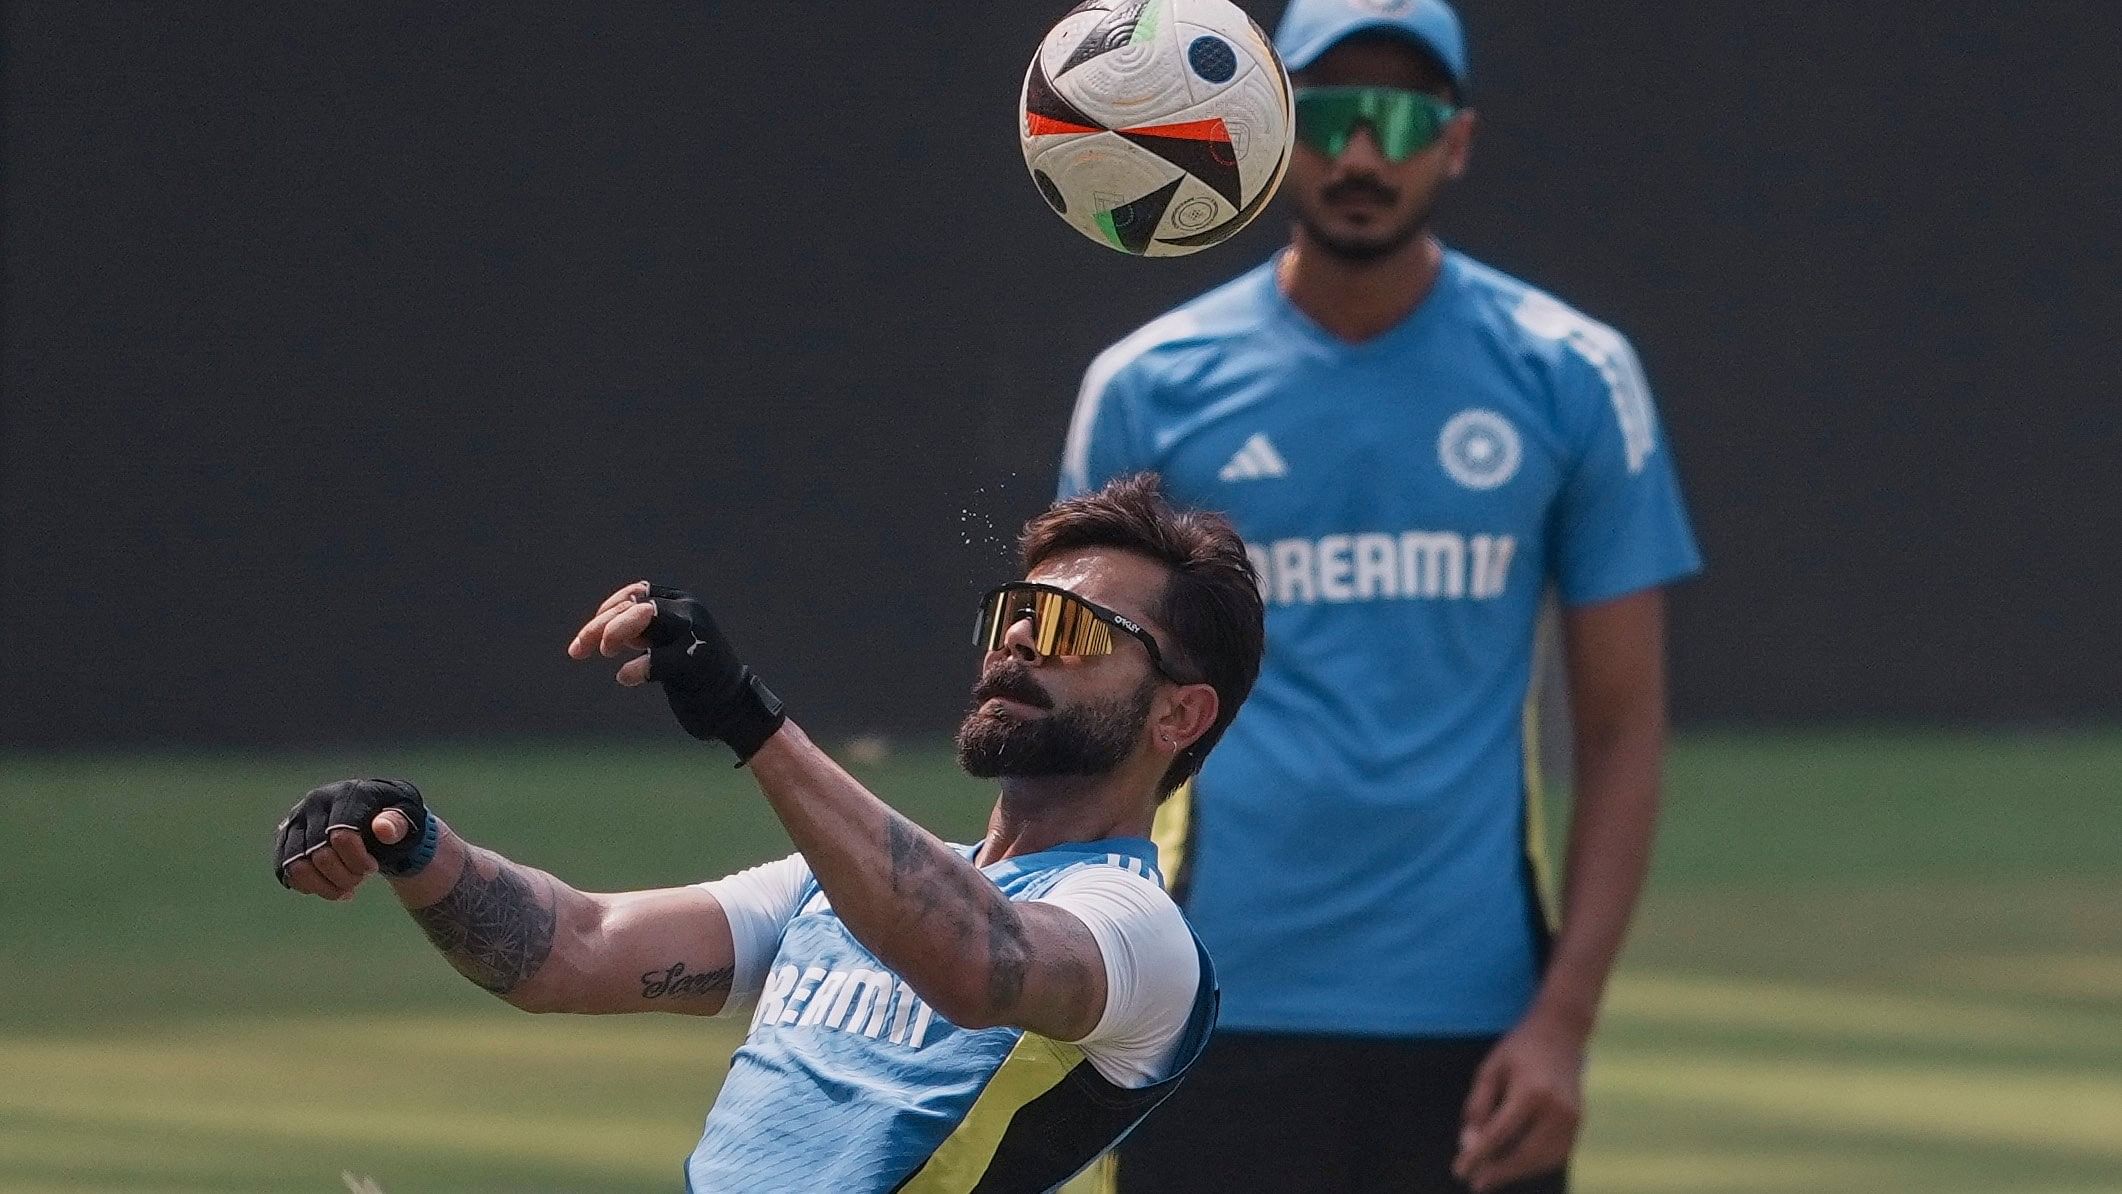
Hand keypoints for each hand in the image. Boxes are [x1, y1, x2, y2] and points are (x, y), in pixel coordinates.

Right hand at [273, 778, 433, 897]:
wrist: (377, 818)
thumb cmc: (396, 818)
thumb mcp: (408, 816)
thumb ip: (399, 822)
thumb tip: (383, 830)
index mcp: (347, 793)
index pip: (341, 836)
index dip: (358, 861)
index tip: (373, 868)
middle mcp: (315, 803)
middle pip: (319, 855)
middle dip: (345, 877)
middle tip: (361, 879)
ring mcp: (296, 820)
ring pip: (297, 866)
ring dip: (324, 887)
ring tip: (346, 890)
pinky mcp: (286, 838)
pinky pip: (286, 871)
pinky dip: (308, 886)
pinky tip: (330, 886)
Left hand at [567, 580, 785, 760]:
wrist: (733, 707)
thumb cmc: (694, 678)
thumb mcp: (666, 645)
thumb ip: (641, 632)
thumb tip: (601, 627)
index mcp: (681, 604)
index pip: (635, 594)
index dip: (606, 611)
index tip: (586, 638)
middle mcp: (688, 612)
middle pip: (634, 604)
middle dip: (600, 625)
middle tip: (578, 650)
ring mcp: (694, 635)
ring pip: (644, 616)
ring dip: (615, 631)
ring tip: (605, 652)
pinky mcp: (696, 664)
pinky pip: (658, 659)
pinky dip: (637, 668)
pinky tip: (625, 677)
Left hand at [1454, 1009, 1585, 1190]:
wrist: (1561, 1032)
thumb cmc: (1518, 1050)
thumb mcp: (1489, 1069)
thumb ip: (1478, 1107)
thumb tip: (1470, 1144)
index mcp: (1531, 1091)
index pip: (1499, 1134)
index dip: (1477, 1156)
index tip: (1459, 1171)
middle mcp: (1557, 1108)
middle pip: (1525, 1154)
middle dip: (1499, 1172)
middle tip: (1476, 1184)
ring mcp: (1573, 1117)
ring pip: (1542, 1160)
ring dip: (1517, 1172)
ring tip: (1492, 1176)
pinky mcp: (1578, 1122)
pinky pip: (1556, 1154)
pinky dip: (1535, 1164)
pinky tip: (1515, 1165)